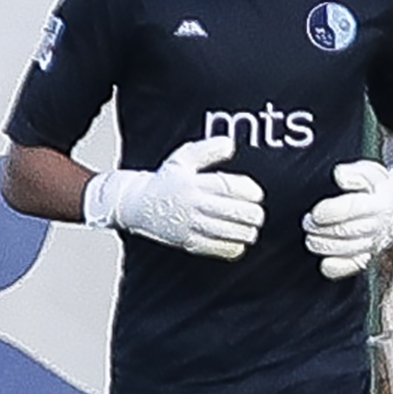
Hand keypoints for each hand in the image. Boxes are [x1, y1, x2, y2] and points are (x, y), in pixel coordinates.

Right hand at [84, 136, 263, 259]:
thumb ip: (207, 150)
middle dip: (254, 213)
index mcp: (193, 183)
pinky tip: (237, 240)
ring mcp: (190, 226)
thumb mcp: (182, 159)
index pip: (230, 187)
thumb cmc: (165, 182)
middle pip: (237, 212)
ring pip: (232, 232)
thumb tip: (229, 144)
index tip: (256, 194)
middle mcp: (192, 205)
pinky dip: (235, 247)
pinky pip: (220, 249)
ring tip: (249, 226)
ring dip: (248, 231)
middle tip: (256, 213)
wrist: (136, 205)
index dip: (251, 191)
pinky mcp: (188, 243)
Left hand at [302, 159, 392, 279]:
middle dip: (320, 228)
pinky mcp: (367, 257)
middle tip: (308, 221)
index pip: (352, 208)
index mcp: (379, 203)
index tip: (316, 212)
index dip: (330, 211)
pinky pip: (349, 268)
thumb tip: (339, 175)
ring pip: (344, 250)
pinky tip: (324, 258)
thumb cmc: (379, 188)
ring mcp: (373, 244)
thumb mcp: (372, 172)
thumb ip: (356, 173)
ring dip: (321, 244)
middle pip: (344, 231)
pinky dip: (333, 266)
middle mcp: (377, 226)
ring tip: (312, 234)